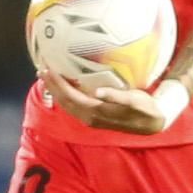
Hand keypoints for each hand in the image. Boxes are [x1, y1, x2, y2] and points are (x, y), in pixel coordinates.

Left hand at [41, 69, 169, 135]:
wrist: (152, 123)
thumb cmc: (145, 108)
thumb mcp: (134, 101)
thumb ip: (116, 97)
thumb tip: (98, 92)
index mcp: (95, 112)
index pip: (70, 96)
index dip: (58, 83)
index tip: (48, 69)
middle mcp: (89, 117)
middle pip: (64, 100)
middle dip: (51, 85)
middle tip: (41, 68)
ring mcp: (90, 118)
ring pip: (67, 104)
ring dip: (55, 90)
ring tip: (46, 76)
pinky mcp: (93, 116)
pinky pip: (73, 104)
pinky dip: (64, 94)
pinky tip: (63, 85)